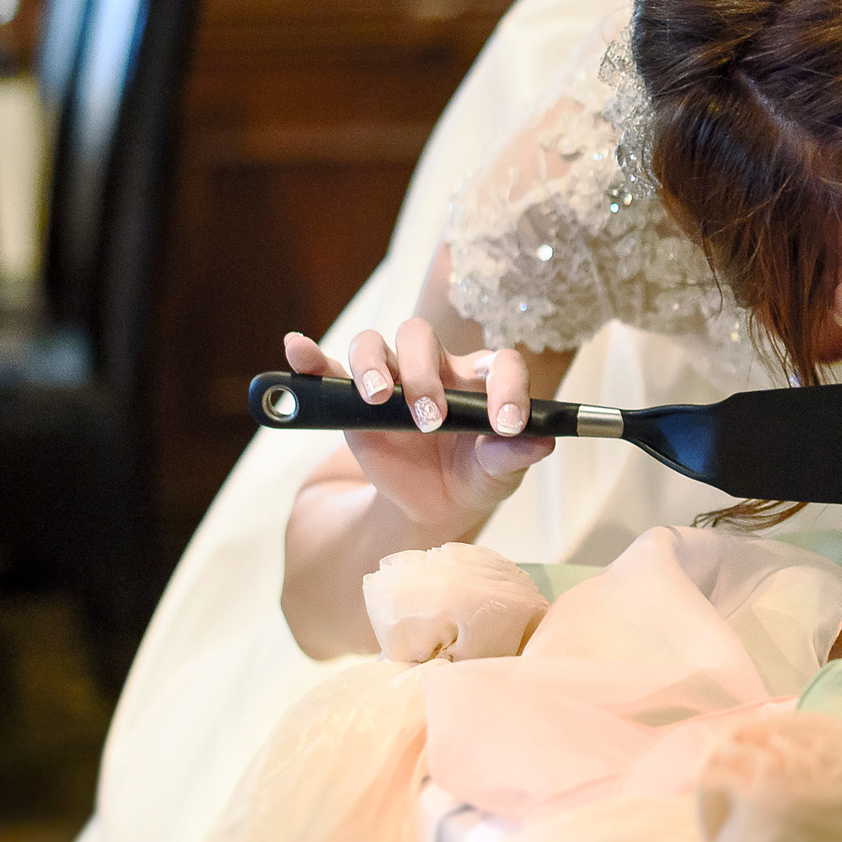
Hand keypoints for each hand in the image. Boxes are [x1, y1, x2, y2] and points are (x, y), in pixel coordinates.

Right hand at [282, 322, 551, 530]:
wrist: (431, 501)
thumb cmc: (473, 476)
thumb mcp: (497, 475)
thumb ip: (514, 456)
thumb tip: (542, 440)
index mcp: (481, 380)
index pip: (499, 362)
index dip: (507, 387)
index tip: (505, 425)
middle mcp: (436, 367)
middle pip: (422, 339)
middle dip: (423, 375)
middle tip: (429, 420)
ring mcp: (391, 378)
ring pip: (375, 344)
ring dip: (372, 366)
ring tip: (378, 399)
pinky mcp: (352, 397)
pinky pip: (328, 367)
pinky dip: (311, 357)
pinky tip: (298, 350)